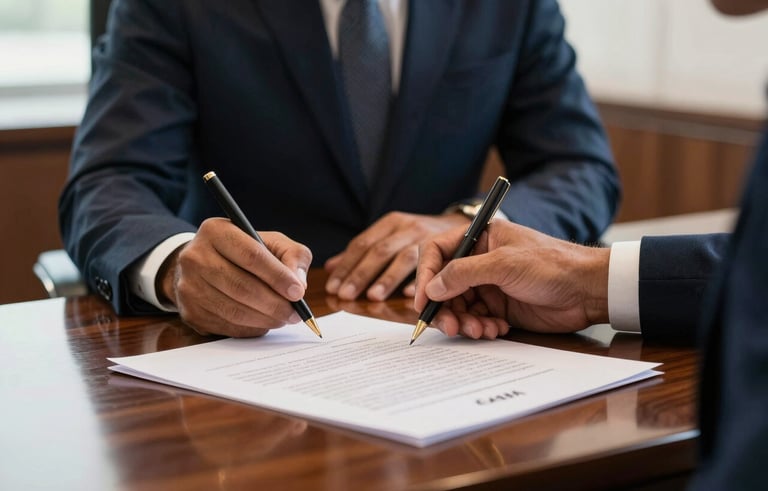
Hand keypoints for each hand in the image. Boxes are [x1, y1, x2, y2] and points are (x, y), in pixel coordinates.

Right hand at [158, 218, 311, 336]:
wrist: (203, 265)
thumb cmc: (245, 252)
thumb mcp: (271, 242)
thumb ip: (293, 256)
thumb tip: (299, 284)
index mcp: (216, 231)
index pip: (251, 255)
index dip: (278, 276)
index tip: (298, 292)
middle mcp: (195, 257)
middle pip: (241, 286)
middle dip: (274, 304)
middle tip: (295, 313)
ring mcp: (188, 286)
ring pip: (234, 310)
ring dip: (265, 319)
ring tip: (284, 318)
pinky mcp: (190, 312)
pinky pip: (226, 326)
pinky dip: (251, 328)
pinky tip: (264, 323)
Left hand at [324, 211, 468, 300]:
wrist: (458, 225)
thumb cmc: (418, 236)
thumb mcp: (390, 236)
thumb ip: (363, 251)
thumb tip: (331, 267)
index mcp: (390, 224)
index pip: (362, 244)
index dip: (346, 267)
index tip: (333, 288)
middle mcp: (407, 227)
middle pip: (379, 251)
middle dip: (361, 275)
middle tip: (345, 295)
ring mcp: (427, 237)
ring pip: (403, 258)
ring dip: (387, 279)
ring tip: (373, 297)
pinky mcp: (446, 248)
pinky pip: (432, 266)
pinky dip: (420, 281)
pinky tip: (409, 295)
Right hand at [414, 220, 609, 338]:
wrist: (588, 291)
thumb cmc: (552, 265)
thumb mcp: (503, 265)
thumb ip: (463, 274)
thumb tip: (431, 288)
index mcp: (478, 238)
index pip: (437, 253)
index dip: (425, 276)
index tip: (423, 301)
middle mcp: (479, 261)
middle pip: (443, 286)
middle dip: (445, 308)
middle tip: (451, 327)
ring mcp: (488, 285)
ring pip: (458, 307)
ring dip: (464, 322)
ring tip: (480, 330)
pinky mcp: (499, 307)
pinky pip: (475, 320)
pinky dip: (480, 328)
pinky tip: (497, 329)